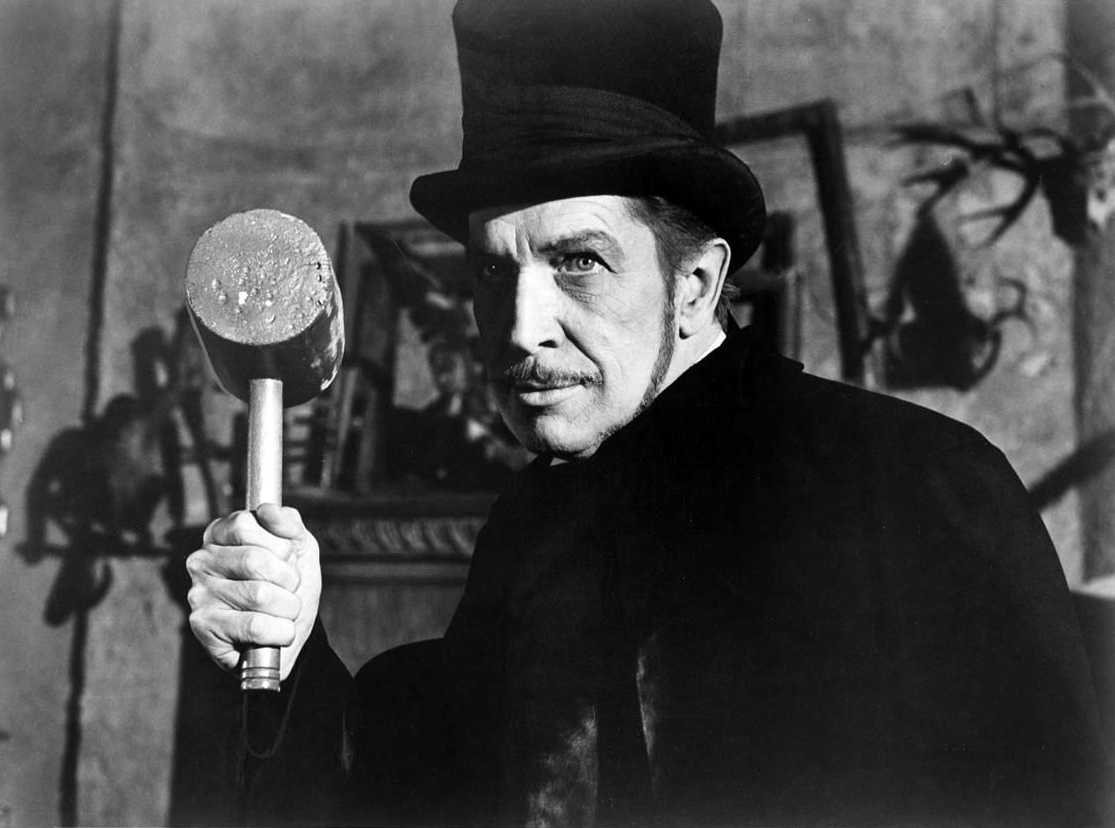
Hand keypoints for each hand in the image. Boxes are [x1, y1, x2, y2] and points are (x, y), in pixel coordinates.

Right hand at [186, 504, 321, 681]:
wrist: (290, 636)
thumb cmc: (288, 588)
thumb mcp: (299, 549)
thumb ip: (288, 523)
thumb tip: (268, 511)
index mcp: (220, 534)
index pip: (247, 524)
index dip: (280, 546)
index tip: (285, 560)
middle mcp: (201, 561)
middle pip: (255, 560)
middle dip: (288, 580)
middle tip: (288, 591)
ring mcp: (198, 594)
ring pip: (259, 595)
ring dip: (288, 608)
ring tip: (283, 613)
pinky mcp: (203, 626)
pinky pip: (255, 626)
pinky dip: (280, 632)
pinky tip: (277, 633)